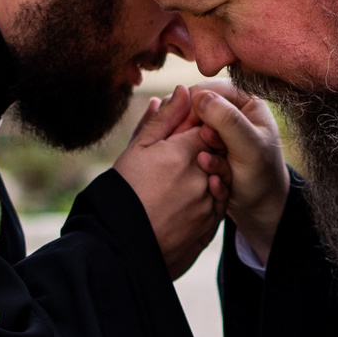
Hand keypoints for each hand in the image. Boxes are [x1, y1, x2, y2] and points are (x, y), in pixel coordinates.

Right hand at [113, 87, 226, 279]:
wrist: (119, 245)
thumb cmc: (123, 191)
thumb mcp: (138, 149)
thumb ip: (164, 119)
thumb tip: (182, 91)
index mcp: (185, 153)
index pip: (207, 128)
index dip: (195, 131)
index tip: (180, 139)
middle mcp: (203, 177)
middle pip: (215, 153)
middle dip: (201, 153)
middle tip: (174, 164)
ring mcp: (209, 204)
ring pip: (218, 179)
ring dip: (205, 177)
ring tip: (175, 187)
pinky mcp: (210, 226)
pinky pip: (217, 205)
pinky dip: (206, 200)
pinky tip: (182, 204)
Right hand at [190, 83, 290, 264]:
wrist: (260, 207)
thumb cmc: (262, 177)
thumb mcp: (250, 149)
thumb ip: (228, 122)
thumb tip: (200, 97)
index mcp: (246, 99)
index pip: (208, 90)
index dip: (191, 109)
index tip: (184, 133)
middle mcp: (232, 108)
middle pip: (194, 107)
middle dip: (192, 132)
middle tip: (201, 154)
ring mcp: (220, 126)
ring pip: (189, 127)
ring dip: (194, 148)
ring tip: (210, 166)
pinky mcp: (210, 144)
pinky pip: (190, 144)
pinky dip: (197, 159)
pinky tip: (212, 174)